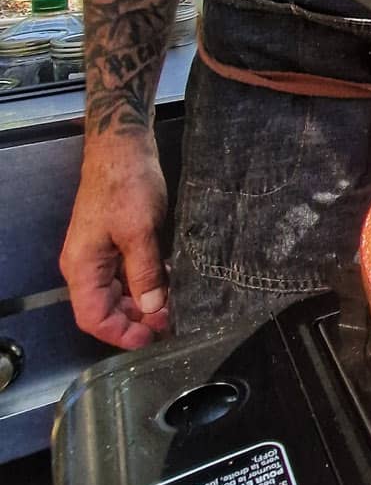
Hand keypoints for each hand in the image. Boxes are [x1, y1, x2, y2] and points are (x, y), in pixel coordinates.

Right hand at [60, 131, 170, 348]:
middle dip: (136, 320)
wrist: (123, 146)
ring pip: (118, 293)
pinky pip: (126, 274)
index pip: (94, 318)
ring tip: (173, 305)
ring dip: (143, 302)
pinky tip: (168, 282)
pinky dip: (145, 282)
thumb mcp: (140, 231)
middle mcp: (86, 265)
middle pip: (105, 309)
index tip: (153, 338)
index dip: (122, 334)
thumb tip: (154, 309)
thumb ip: (145, 273)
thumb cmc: (127, 184)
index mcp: (82, 267)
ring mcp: (98, 253)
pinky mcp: (114, 241)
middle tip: (171, 322)